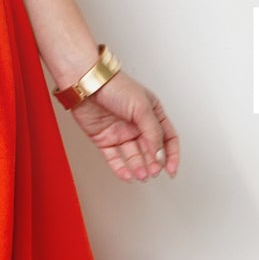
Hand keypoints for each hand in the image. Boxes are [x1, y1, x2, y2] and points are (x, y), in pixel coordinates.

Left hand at [61, 66, 179, 181]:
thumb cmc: (115, 86)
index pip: (168, 138)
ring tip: (142, 175)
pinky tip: (127, 175)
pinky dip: (120, 168)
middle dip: (154, 163)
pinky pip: (114, 158)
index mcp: (152, 114)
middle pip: (151, 150)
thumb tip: (160, 155)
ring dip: (139, 167)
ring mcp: (121, 133)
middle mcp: (137, 124)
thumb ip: (153, 133)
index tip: (171, 169)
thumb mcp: (143, 108)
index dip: (171, 155)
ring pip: (133, 156)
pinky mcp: (104, 139)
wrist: (87, 84)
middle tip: (154, 171)